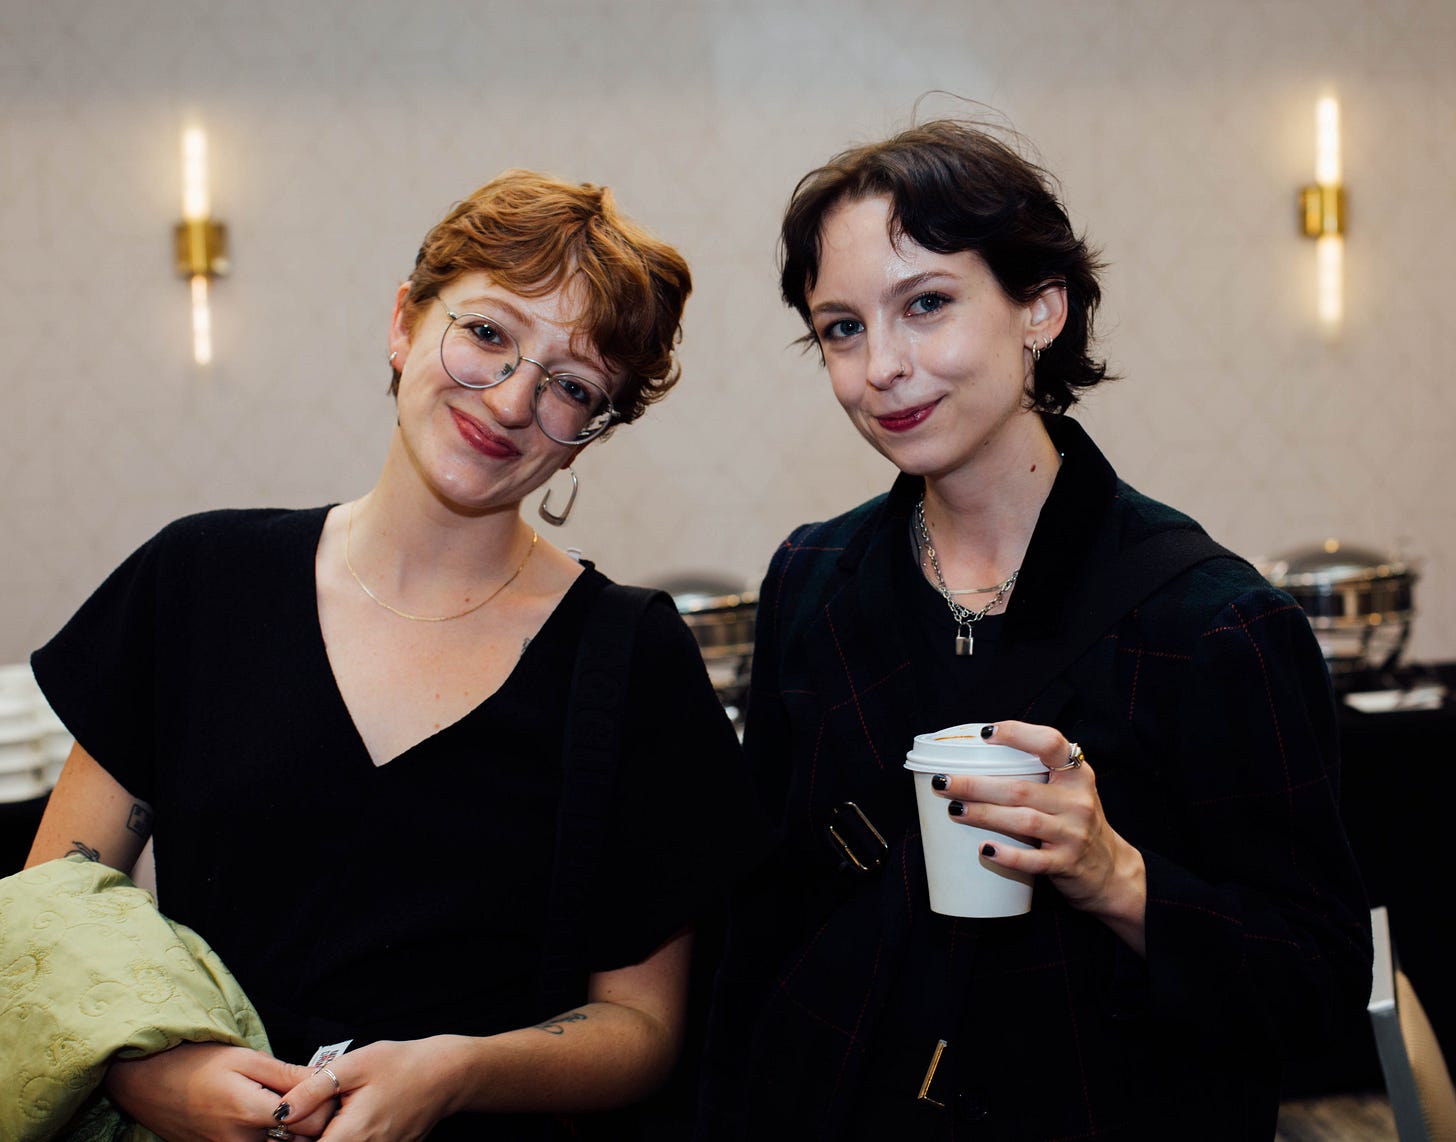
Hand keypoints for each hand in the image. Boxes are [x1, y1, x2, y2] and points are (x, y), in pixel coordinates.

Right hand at [104, 1041, 332, 1141]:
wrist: (149, 1082)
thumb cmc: (198, 1062)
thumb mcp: (246, 1059)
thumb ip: (286, 1074)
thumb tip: (324, 1080)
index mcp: (250, 1112)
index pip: (311, 1123)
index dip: (325, 1105)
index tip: (326, 1087)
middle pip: (297, 1141)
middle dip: (312, 1120)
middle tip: (312, 1095)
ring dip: (292, 1130)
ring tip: (288, 1103)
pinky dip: (270, 1136)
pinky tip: (269, 1116)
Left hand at [274, 1039, 457, 1141]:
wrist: (447, 1075)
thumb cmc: (402, 1064)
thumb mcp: (354, 1065)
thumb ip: (313, 1089)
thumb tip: (279, 1112)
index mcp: (351, 1136)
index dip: (290, 1139)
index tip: (289, 1122)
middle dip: (308, 1136)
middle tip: (314, 1111)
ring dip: (328, 1135)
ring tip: (336, 1111)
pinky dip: (348, 1136)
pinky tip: (353, 1116)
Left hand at [932, 721, 1146, 950]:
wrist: (1109, 870)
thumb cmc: (1075, 821)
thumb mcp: (1068, 790)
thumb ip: (1038, 772)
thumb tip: (977, 756)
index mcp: (1077, 774)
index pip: (1050, 743)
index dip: (1018, 734)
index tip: (986, 734)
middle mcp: (1077, 800)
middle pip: (1020, 788)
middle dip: (976, 784)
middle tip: (943, 781)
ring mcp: (1073, 833)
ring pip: (1022, 820)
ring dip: (984, 814)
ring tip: (954, 809)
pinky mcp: (1066, 863)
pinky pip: (1033, 860)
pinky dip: (1008, 855)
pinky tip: (985, 848)